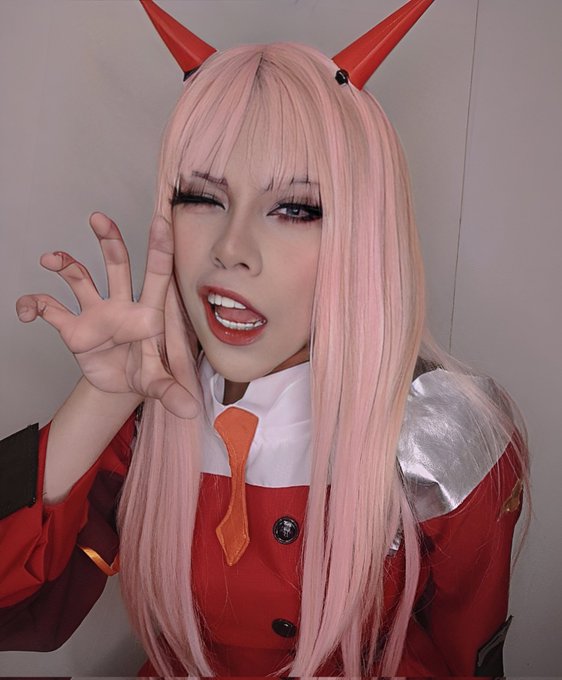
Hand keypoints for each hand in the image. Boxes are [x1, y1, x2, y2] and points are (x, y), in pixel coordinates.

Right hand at [16, 212, 197, 417]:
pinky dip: (35, 305)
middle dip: (109, 240)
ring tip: (51, 259)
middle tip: (98, 218)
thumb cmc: (146, 373)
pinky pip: (51, 309)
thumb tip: (190, 410)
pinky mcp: (74, 328)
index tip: (161, 221)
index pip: (158, 275)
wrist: (122, 385)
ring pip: (81, 277)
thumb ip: (172, 392)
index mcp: (149, 313)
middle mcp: (122, 305)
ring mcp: (97, 312)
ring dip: (66, 264)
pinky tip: (25, 312)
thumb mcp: (159, 383)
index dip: (159, 249)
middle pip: (117, 264)